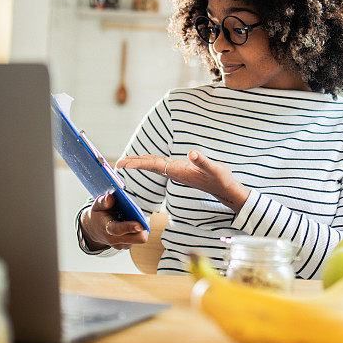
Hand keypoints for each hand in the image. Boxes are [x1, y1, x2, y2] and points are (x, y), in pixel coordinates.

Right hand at [79, 194, 147, 250]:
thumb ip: (103, 202)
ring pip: (140, 238)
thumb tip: (110, 197)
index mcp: (106, 229)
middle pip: (137, 238)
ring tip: (135, 217)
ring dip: (142, 228)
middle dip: (144, 228)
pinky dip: (139, 231)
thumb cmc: (99, 215)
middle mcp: (115, 240)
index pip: (118, 230)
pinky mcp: (128, 245)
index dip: (130, 227)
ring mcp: (122, 244)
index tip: (140, 225)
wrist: (94, 230)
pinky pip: (139, 238)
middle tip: (143, 215)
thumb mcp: (97, 206)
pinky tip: (133, 222)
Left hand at [116, 150, 249, 211]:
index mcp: (178, 170)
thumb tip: (192, 153)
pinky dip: (151, 162)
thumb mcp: (214, 168)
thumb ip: (203, 161)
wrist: (226, 189)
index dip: (138, 163)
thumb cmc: (220, 179)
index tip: (124, 164)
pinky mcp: (181, 170)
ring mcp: (177, 171)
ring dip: (140, 162)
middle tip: (117, 164)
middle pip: (150, 165)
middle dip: (134, 164)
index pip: (153, 165)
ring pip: (154, 165)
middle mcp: (174, 171)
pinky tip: (147, 160)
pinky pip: (161, 165)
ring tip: (127, 161)